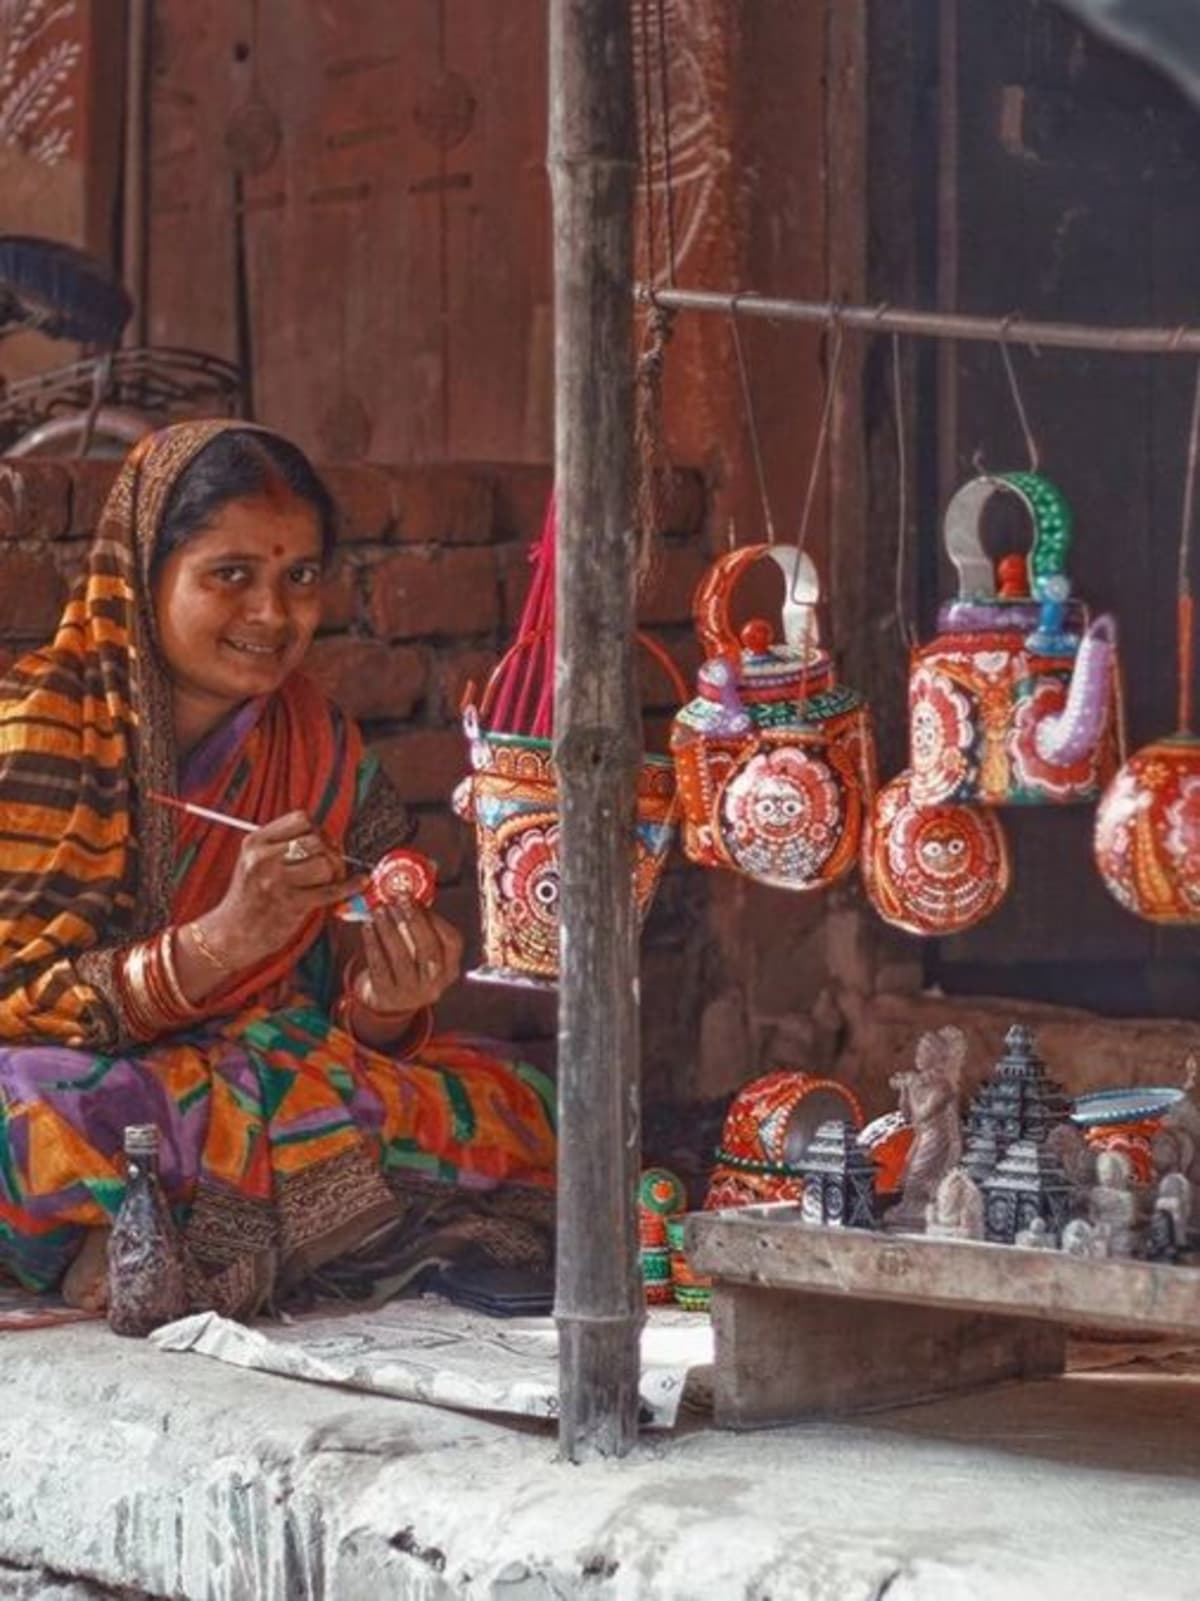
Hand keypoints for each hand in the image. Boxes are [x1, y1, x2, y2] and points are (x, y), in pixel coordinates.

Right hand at [203, 809, 364, 969]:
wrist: (231, 934)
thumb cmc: (249, 898)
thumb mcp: (255, 862)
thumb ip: (283, 845)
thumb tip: (329, 838)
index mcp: (255, 842)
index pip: (301, 819)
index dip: (317, 829)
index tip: (321, 843)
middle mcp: (264, 859)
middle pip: (317, 840)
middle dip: (331, 851)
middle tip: (332, 864)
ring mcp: (277, 882)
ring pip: (325, 864)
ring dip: (335, 872)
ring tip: (330, 881)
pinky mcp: (291, 905)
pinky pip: (331, 891)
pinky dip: (350, 886)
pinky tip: (359, 883)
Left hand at [356, 898, 462, 1016]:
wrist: (388, 1002)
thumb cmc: (408, 967)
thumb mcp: (423, 953)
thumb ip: (422, 928)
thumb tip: (408, 896)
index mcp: (449, 969)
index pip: (452, 942)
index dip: (435, 919)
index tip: (416, 900)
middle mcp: (435, 984)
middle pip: (428, 950)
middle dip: (413, 921)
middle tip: (398, 901)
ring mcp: (411, 993)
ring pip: (402, 958)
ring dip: (389, 930)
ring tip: (380, 911)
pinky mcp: (387, 995)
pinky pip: (379, 967)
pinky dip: (373, 945)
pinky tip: (367, 928)